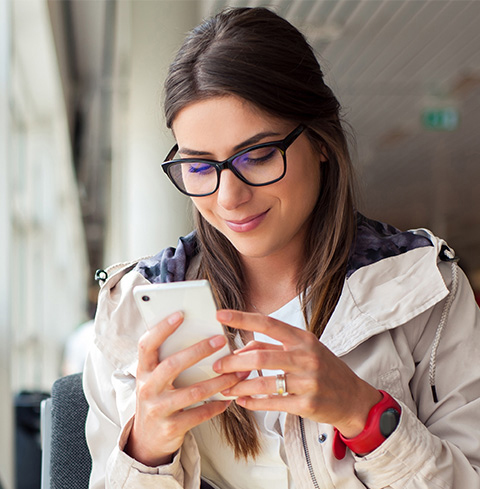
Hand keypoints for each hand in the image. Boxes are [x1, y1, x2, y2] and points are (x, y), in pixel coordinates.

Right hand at [125, 311, 248, 465]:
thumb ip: (168, 359)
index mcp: (143, 370)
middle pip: (172, 365)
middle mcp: (147, 388)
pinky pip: (198, 414)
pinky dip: (216, 405)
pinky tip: (229, 398)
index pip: (147, 344)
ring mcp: (158, 409)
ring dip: (218, 381)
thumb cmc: (158, 399)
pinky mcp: (171, 427)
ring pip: (192, 391)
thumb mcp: (155, 378)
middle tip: (220, 340)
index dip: (162, 328)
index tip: (180, 314)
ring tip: (236, 373)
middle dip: (198, 351)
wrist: (147, 440)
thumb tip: (199, 334)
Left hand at [213, 310, 381, 437]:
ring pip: (264, 382)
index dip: (243, 318)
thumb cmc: (325, 370)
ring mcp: (308, 381)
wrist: (353, 399)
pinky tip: (242, 401)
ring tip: (225, 388)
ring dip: (240, 386)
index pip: (268, 323)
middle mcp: (306, 357)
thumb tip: (242, 349)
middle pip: (261, 356)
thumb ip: (274, 347)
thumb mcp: (304, 351)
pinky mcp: (308, 404)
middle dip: (234, 362)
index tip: (221, 314)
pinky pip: (273, 403)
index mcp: (303, 339)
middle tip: (217, 365)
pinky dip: (253, 403)